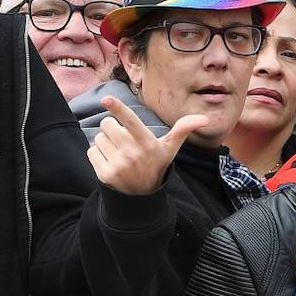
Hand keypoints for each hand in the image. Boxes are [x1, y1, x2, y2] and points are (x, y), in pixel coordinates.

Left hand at [87, 97, 209, 195]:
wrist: (143, 197)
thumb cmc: (156, 165)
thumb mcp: (170, 148)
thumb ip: (183, 130)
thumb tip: (203, 119)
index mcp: (148, 143)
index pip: (131, 121)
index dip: (118, 108)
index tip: (106, 99)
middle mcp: (132, 153)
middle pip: (107, 125)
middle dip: (112, 128)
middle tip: (123, 140)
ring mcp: (118, 165)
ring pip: (99, 138)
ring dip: (105, 143)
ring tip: (118, 153)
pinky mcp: (105, 174)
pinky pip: (92, 151)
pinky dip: (97, 154)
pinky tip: (110, 162)